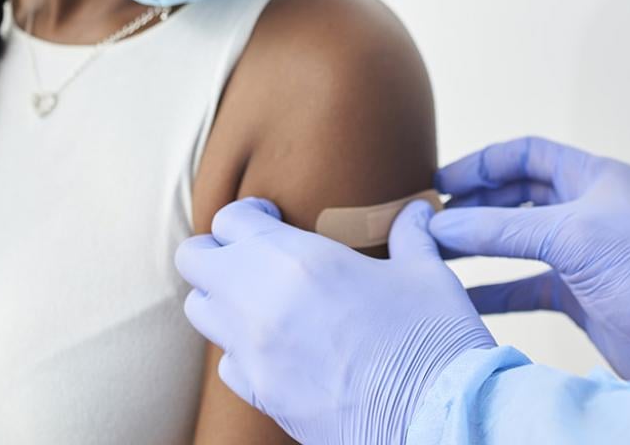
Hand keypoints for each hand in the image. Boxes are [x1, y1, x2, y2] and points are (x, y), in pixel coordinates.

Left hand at [175, 197, 494, 444]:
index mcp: (298, 259)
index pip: (230, 219)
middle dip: (216, 251)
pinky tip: (279, 346)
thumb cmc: (433, 339)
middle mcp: (260, 301)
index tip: (272, 217)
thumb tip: (418, 209)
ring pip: (200, 311)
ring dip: (222, 298)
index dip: (249, 214)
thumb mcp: (426, 273)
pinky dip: (242, 349)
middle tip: (252, 253)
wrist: (436, 419)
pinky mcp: (261, 395)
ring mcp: (254, 354)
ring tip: (262, 298)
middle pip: (193, 260)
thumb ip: (410, 234)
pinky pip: (227, 362)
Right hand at [432, 137, 629, 387]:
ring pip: (517, 240)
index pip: (527, 154)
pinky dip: (494, 289)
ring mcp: (583, 253)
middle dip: (474, 205)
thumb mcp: (571, 236)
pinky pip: (525, 284)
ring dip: (478, 245)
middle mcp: (587, 209)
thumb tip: (442, 224)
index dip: (482, 164)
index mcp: (595, 178)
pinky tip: (463, 295)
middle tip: (432, 221)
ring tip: (437, 253)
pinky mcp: (580, 293)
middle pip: (517, 196)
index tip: (440, 182)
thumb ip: (502, 228)